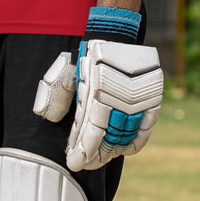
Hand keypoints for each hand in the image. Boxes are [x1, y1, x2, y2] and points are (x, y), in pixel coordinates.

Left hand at [33, 6, 163, 170]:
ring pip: (126, 137)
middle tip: (83, 164)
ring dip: (111, 151)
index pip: (90, 134)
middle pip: (108, 140)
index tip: (73, 163)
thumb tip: (49, 119)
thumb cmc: (88, 57)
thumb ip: (58, 96)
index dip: (82, 152)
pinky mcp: (151, 101)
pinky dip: (135, 142)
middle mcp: (120, 102)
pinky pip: (145, 129)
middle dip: (94, 156)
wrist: (115, 36)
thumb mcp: (68, 73)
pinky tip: (123, 150)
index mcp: (98, 95)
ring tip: (99, 158)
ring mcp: (137, 103)